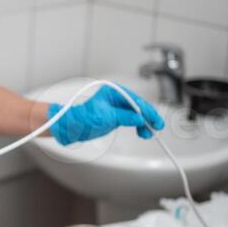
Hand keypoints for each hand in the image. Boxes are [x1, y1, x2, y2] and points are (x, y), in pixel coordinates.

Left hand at [47, 84, 164, 145]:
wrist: (72, 126)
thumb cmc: (83, 117)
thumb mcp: (106, 117)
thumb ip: (125, 117)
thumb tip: (140, 118)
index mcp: (115, 92)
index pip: (136, 101)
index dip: (147, 111)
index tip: (155, 120)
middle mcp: (118, 98)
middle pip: (139, 107)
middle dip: (148, 117)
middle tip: (156, 128)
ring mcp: (118, 107)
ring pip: (137, 114)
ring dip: (144, 124)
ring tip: (147, 134)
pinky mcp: (117, 117)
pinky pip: (132, 120)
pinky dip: (138, 126)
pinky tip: (142, 132)